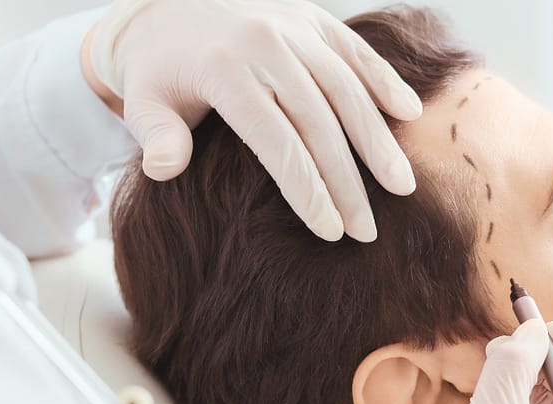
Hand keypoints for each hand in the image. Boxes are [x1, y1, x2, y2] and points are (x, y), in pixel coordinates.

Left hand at [83, 0, 422, 241]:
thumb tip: (166, 170)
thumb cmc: (158, 69)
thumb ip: (155, 136)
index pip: (278, 144)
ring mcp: (293, 28)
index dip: (308, 192)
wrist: (163, 7)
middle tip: (366, 229)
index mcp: (225, 71)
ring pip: (347, 90)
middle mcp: (266, 44)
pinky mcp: (311, 19)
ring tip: (401, 185)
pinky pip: (355, 51)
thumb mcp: (143, 100)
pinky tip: (409, 114)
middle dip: (348, 183)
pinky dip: (384, 81)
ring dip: (378, 141)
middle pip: (320, 125)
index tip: (330, 231)